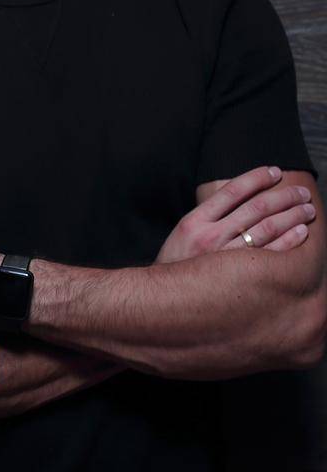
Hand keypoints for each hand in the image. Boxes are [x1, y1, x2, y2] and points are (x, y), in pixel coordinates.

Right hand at [156, 165, 314, 263]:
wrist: (165, 299)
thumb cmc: (178, 262)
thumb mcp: (183, 233)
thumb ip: (208, 215)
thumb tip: (240, 196)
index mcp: (195, 221)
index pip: (231, 191)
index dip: (257, 178)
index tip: (275, 172)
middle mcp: (210, 237)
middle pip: (256, 208)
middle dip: (284, 197)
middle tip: (301, 193)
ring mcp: (226, 257)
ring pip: (268, 229)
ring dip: (292, 216)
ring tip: (307, 209)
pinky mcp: (239, 277)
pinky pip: (271, 255)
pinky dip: (290, 241)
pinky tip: (301, 232)